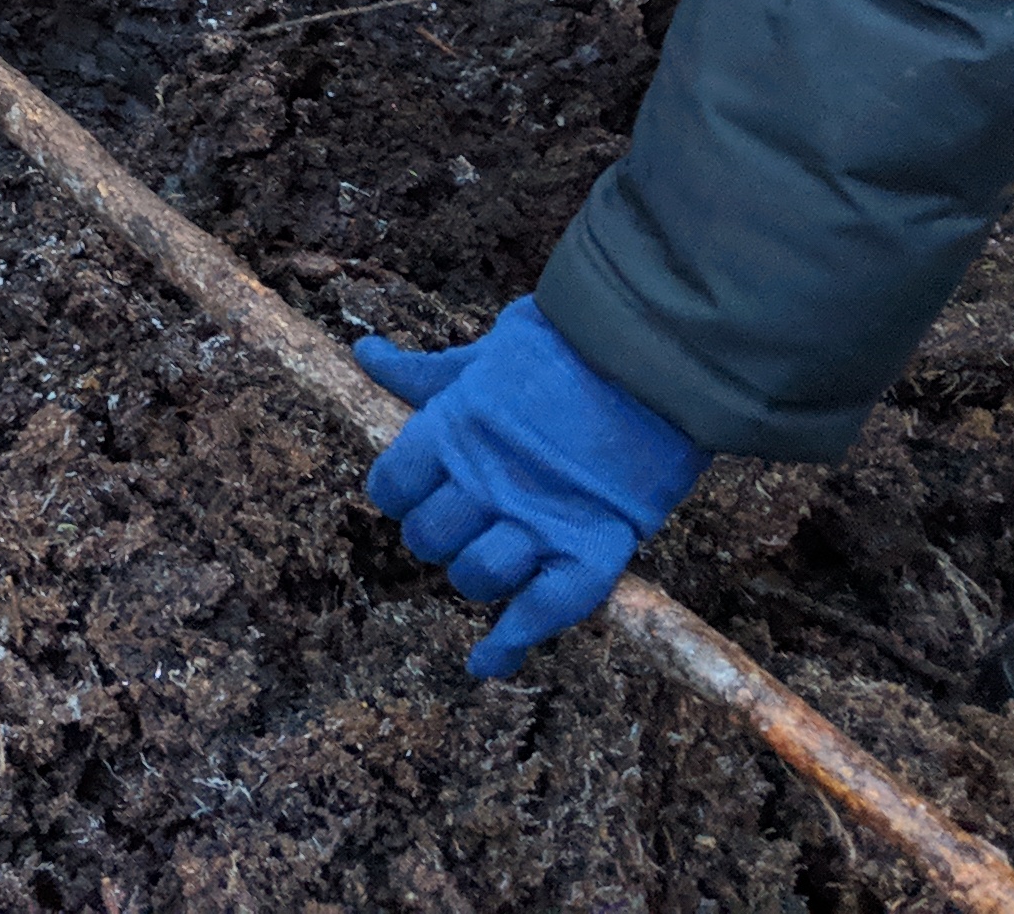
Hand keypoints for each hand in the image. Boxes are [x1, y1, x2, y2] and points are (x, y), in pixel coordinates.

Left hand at [355, 298, 704, 676]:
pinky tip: (487, 663)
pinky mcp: (590, 551)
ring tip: (494, 559)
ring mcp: (536, 522)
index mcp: (449, 432)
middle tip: (466, 522)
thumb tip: (365, 353)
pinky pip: (540, 614)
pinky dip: (511, 645)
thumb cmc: (560, 350)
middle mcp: (483, 483)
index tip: (419, 492)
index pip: (390, 487)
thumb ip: (424, 375)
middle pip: (427, 540)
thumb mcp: (480, 357)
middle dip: (438, 536)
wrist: (648, 358)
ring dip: (477, 577)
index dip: (400, 494)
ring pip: (476, 579)